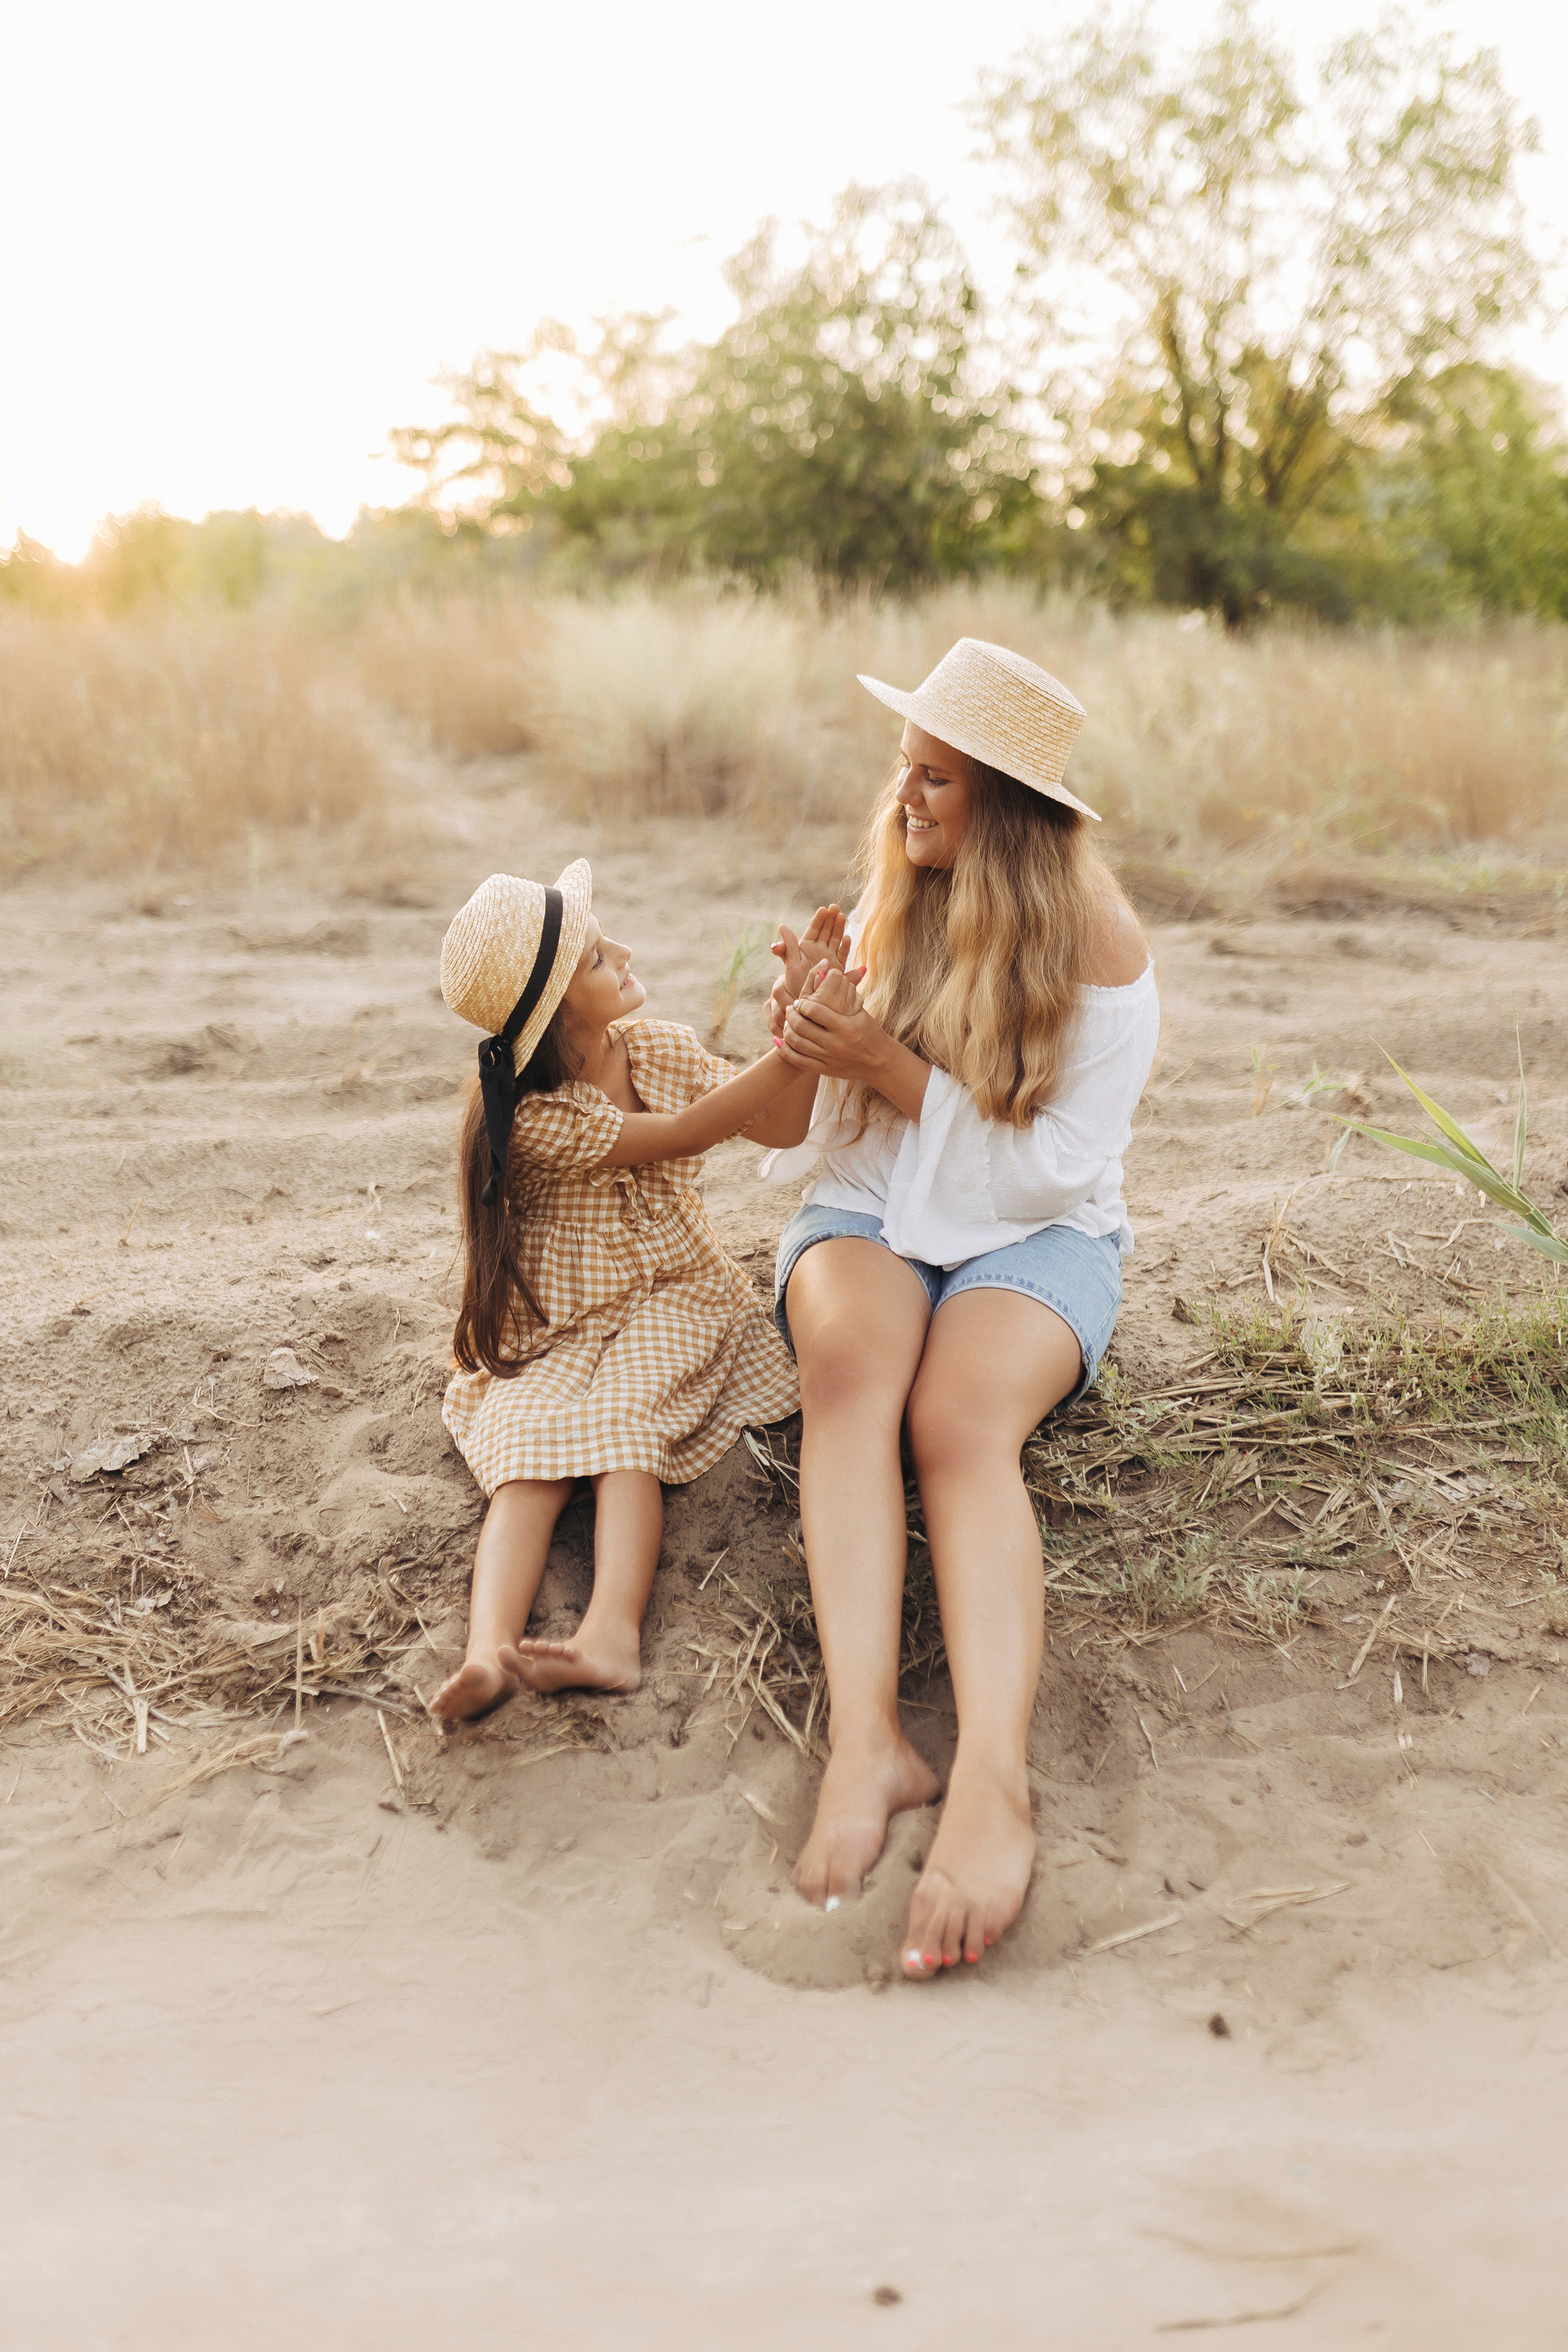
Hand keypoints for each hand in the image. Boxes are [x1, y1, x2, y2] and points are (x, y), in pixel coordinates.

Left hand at [769, 904, 846, 1032]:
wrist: (806, 999)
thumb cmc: (794, 983)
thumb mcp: (790, 962)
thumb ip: (788, 946)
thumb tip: (781, 926)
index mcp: (806, 947)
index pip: (814, 929)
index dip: (819, 919)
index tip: (824, 909)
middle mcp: (819, 950)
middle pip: (826, 931)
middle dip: (831, 919)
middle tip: (836, 908)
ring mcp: (829, 957)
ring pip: (835, 939)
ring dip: (839, 928)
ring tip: (843, 916)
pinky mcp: (838, 966)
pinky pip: (842, 954)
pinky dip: (845, 947)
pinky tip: (847, 939)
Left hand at [776, 962, 881, 1080]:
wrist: (879, 1061)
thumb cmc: (869, 1031)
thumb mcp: (859, 1011)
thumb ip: (841, 993)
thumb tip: (821, 970)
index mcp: (846, 1027)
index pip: (816, 1012)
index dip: (803, 1004)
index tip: (800, 1001)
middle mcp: (837, 1044)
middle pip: (803, 1027)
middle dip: (792, 1016)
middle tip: (790, 1010)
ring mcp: (830, 1059)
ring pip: (798, 1043)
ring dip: (788, 1030)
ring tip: (787, 1022)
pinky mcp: (824, 1070)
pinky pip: (798, 1061)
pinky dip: (786, 1051)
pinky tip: (780, 1041)